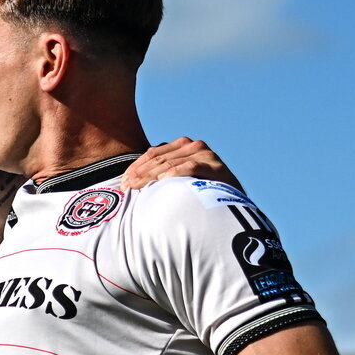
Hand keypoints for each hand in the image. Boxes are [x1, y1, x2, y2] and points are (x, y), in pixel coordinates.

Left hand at [122, 137, 243, 191]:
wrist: (232, 207)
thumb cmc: (200, 197)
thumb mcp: (178, 183)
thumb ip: (161, 177)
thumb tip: (129, 185)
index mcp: (183, 147)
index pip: (153, 153)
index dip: (136, 167)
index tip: (122, 183)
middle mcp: (194, 147)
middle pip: (159, 157)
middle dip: (139, 173)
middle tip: (125, 187)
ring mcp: (206, 155)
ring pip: (171, 162)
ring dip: (151, 174)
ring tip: (136, 186)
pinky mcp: (216, 167)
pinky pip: (192, 167)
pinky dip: (175, 172)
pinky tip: (162, 180)